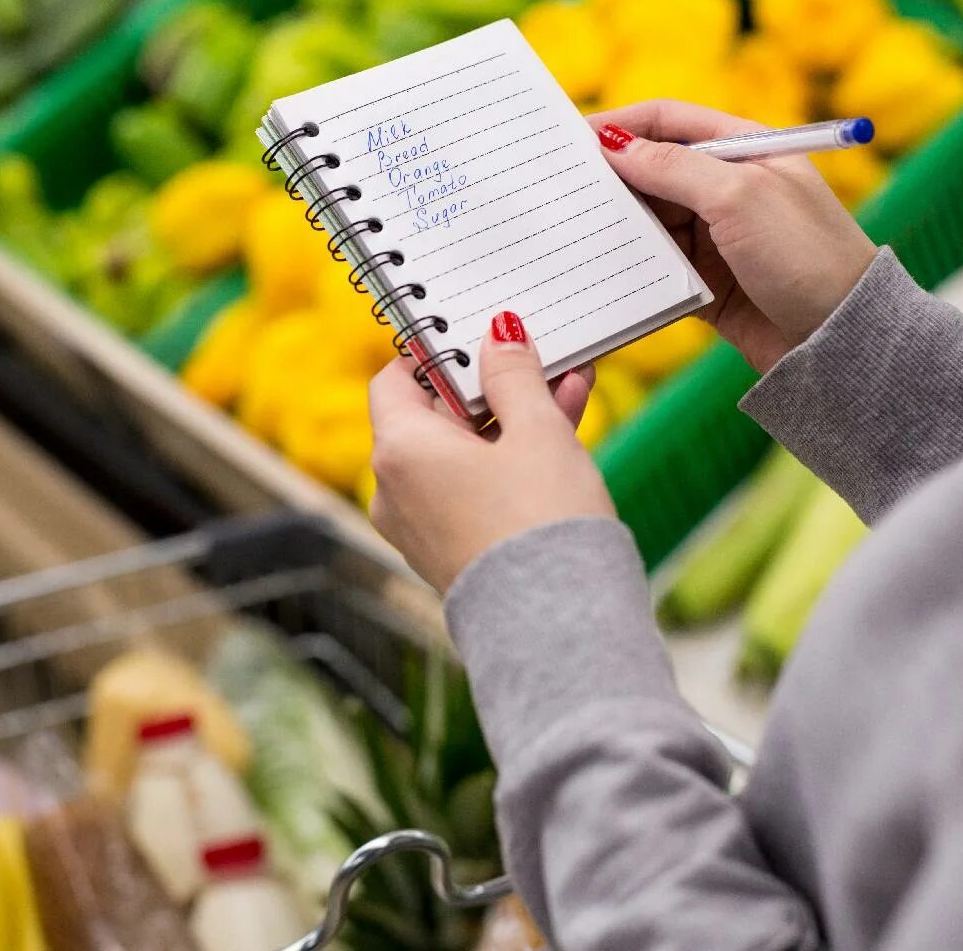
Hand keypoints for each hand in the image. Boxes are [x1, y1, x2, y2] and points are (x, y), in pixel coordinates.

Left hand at [368, 313, 613, 592]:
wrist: (560, 628)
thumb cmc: (541, 522)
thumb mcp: (536, 430)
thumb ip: (514, 376)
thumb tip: (498, 336)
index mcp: (399, 450)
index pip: (397, 379)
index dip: (437, 353)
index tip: (478, 336)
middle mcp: (394, 490)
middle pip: (435, 418)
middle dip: (491, 387)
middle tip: (540, 358)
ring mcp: (420, 528)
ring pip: (461, 455)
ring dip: (510, 422)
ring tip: (568, 389)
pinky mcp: (450, 554)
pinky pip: (471, 491)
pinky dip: (506, 464)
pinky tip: (561, 438)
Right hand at [589, 101, 877, 372]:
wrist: (841, 339)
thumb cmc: (807, 255)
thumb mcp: (739, 197)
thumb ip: (674, 167)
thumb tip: (614, 145)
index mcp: (742, 149)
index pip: (668, 121)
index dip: (620, 124)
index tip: (572, 139)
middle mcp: (725, 189)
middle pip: (651, 171)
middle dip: (610, 178)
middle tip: (560, 189)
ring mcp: (715, 237)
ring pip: (648, 221)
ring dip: (616, 226)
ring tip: (571, 231)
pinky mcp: (705, 283)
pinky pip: (654, 267)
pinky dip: (629, 268)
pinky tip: (598, 271)